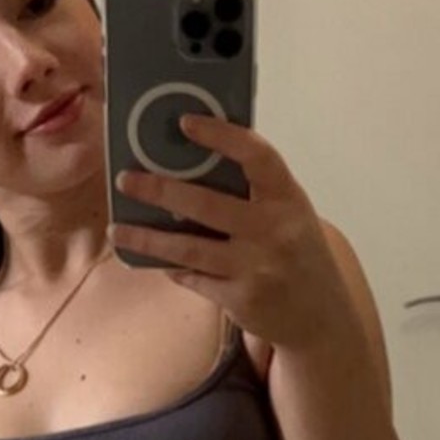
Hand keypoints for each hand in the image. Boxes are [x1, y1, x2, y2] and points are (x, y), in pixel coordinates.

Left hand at [108, 112, 348, 350]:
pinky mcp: (240, 299)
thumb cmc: (298, 252)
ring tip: (118, 230)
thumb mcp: (290, 213)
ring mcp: (256, 267)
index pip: (257, 156)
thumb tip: (192, 161)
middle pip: (207, 204)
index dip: (221, 135)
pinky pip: (193, 278)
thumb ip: (254, 191)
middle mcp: (274, 230)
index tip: (185, 123)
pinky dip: (171, 267)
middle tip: (126, 179)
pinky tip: (153, 259)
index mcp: (288, 198)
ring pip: (188, 249)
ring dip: (147, 239)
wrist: (321, 316)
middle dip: (160, 190)